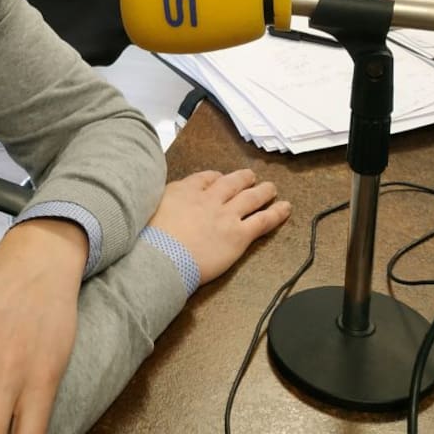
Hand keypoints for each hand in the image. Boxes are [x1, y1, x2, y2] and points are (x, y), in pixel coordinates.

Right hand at [148, 169, 289, 284]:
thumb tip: (161, 206)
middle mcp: (208, 199)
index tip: (220, 178)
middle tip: (250, 177)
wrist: (162, 256)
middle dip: (242, 179)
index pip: (205, 178)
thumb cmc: (150, 239)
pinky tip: (285, 208)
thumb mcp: (148, 209)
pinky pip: (263, 220)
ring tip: (271, 188)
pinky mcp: (238, 235)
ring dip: (263, 191)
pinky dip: (276, 213)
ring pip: (250, 198)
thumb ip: (162, 203)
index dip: (216, 178)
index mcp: (185, 191)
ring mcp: (226, 215)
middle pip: (231, 183)